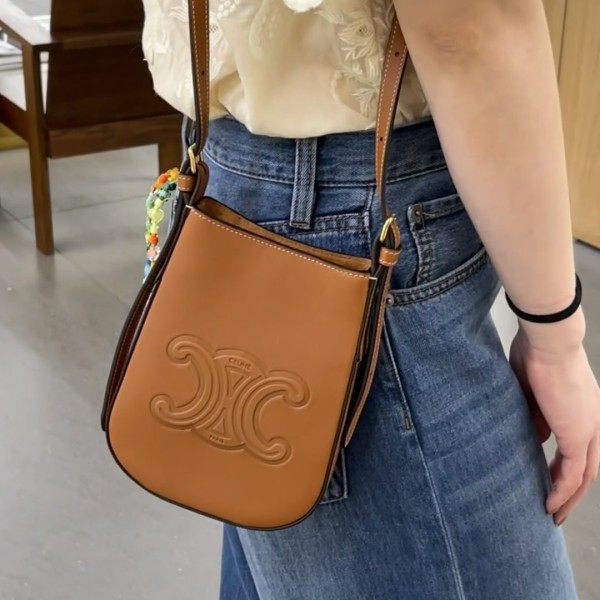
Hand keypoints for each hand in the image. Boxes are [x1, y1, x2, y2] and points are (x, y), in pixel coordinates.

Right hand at [509, 324, 599, 524]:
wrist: (548, 341)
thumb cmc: (535, 354)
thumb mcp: (532, 391)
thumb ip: (537, 415)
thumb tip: (536, 435)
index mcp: (584, 409)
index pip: (578, 448)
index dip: (563, 467)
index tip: (546, 479)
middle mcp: (594, 422)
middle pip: (587, 468)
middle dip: (569, 491)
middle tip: (553, 508)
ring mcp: (590, 429)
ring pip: (585, 475)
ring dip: (567, 498)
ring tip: (551, 514)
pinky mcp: (579, 434)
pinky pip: (573, 473)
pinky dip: (561, 490)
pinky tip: (549, 503)